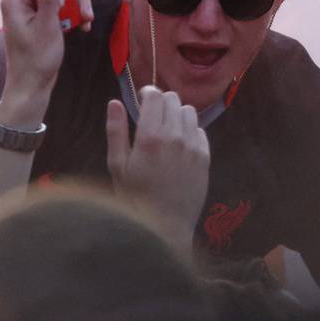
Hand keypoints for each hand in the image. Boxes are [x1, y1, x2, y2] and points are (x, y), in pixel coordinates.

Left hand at [0, 0, 90, 122]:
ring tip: (87, 18)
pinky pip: (61, 8)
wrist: (33, 86)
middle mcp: (23, 1)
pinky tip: (85, 26)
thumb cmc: (35, 59)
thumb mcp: (46, 26)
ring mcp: (34, 11)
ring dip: (77, 2)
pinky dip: (74, 14)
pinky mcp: (44, 21)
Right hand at [105, 86, 209, 242]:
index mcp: (150, 137)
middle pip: (173, 100)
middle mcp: (175, 137)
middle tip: (153, 116)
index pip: (155, 96)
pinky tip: (180, 145)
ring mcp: (193, 147)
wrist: (164, 226)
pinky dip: (190, 131)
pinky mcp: (205, 158)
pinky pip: (200, 131)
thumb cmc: (134, 197)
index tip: (143, 99)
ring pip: (189, 112)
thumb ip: (116, 131)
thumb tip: (114, 102)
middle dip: (162, 102)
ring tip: (167, 130)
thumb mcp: (117, 166)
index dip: (148, 93)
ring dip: (177, 115)